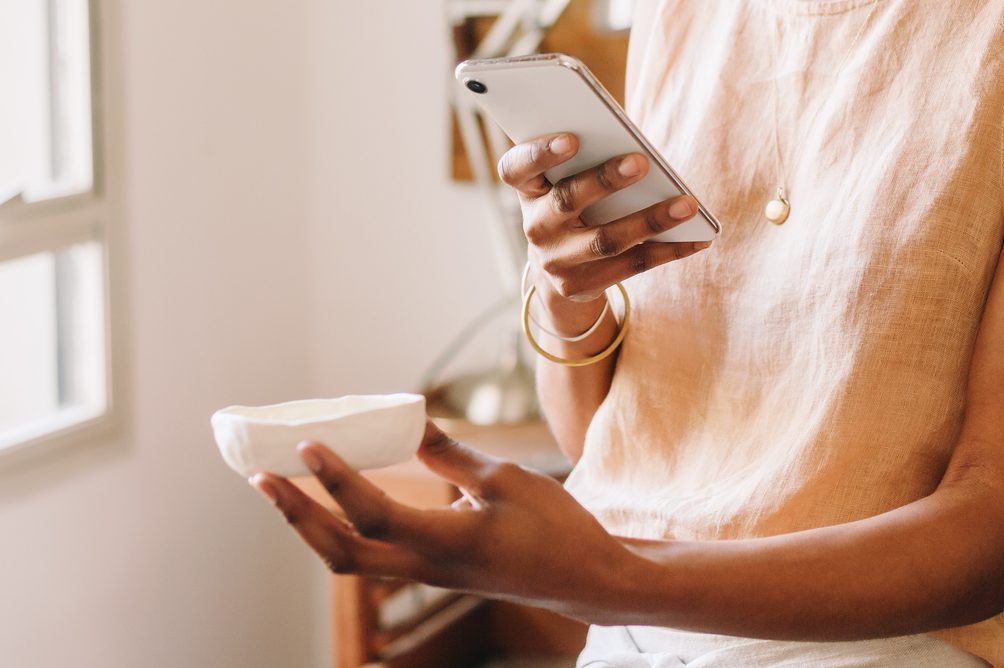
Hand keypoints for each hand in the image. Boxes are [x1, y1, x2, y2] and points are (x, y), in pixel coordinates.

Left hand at [249, 421, 645, 619]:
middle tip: (263, 477)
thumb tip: (411, 422)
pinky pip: (374, 554)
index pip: (374, 514)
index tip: (308, 445)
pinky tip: (335, 501)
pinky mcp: (434, 571)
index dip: (336, 480)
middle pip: (342, 552)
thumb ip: (452, 455)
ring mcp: (427, 573)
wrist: (582, 579)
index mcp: (447, 543)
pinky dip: (343, 527)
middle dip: (297, 515)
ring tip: (283, 489)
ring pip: (352, 559)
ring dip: (311, 525)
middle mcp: (427, 567)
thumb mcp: (507, 479)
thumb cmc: (555, 527)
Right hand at [498, 133, 710, 327]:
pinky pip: (630, 267)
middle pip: (568, 200)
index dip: (540, 153)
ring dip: (649, 221)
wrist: (556, 268)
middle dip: (604, 180)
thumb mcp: (563, 182)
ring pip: (605, 240)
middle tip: (641, 162)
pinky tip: (697, 240)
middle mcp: (535, 226)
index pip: (516, 168)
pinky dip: (668, 252)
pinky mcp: (579, 286)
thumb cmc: (570, 204)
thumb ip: (584, 163)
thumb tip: (638, 153)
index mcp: (527, 190)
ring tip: (687, 205)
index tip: (571, 138)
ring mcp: (555, 261)